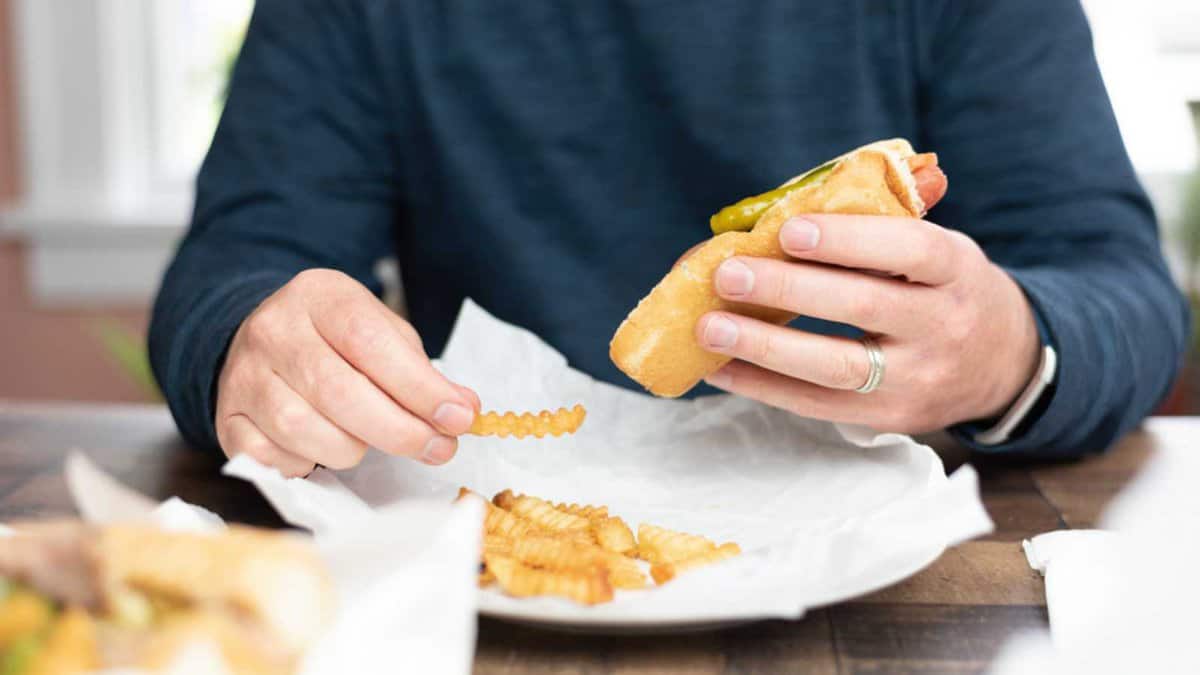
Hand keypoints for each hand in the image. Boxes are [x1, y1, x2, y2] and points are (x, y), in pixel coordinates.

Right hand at [215, 269, 479, 475]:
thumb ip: (420, 369)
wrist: (260, 338)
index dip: (419, 387)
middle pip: (339, 391)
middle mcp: (273, 330)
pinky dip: (306, 464)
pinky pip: (271, 458)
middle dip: (399, 430)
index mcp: (319, 296)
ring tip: (372, 443)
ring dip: (352, 449)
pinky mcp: (226, 418)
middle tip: (438, 448)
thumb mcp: (380, 331)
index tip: (458, 418)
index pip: (371, 342)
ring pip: (303, 430)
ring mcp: (244, 375)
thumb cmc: (335, 340)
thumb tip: (462, 411)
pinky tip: (322, 450)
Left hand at [697, 215, 1040, 433]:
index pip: (909, 250)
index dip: (848, 239)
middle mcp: (945, 325)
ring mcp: (918, 379)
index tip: (788, 231)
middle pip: (864, 306)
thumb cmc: (947, 288)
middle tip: (727, 275)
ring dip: (764, 346)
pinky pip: (817, 406)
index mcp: (957, 268)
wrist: (1003, 363)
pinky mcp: (889, 418)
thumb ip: (883, 219)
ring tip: (709, 327)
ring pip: (836, 366)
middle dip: (789, 289)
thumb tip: (791, 198)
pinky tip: (719, 366)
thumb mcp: (939, 247)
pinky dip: (762, 387)